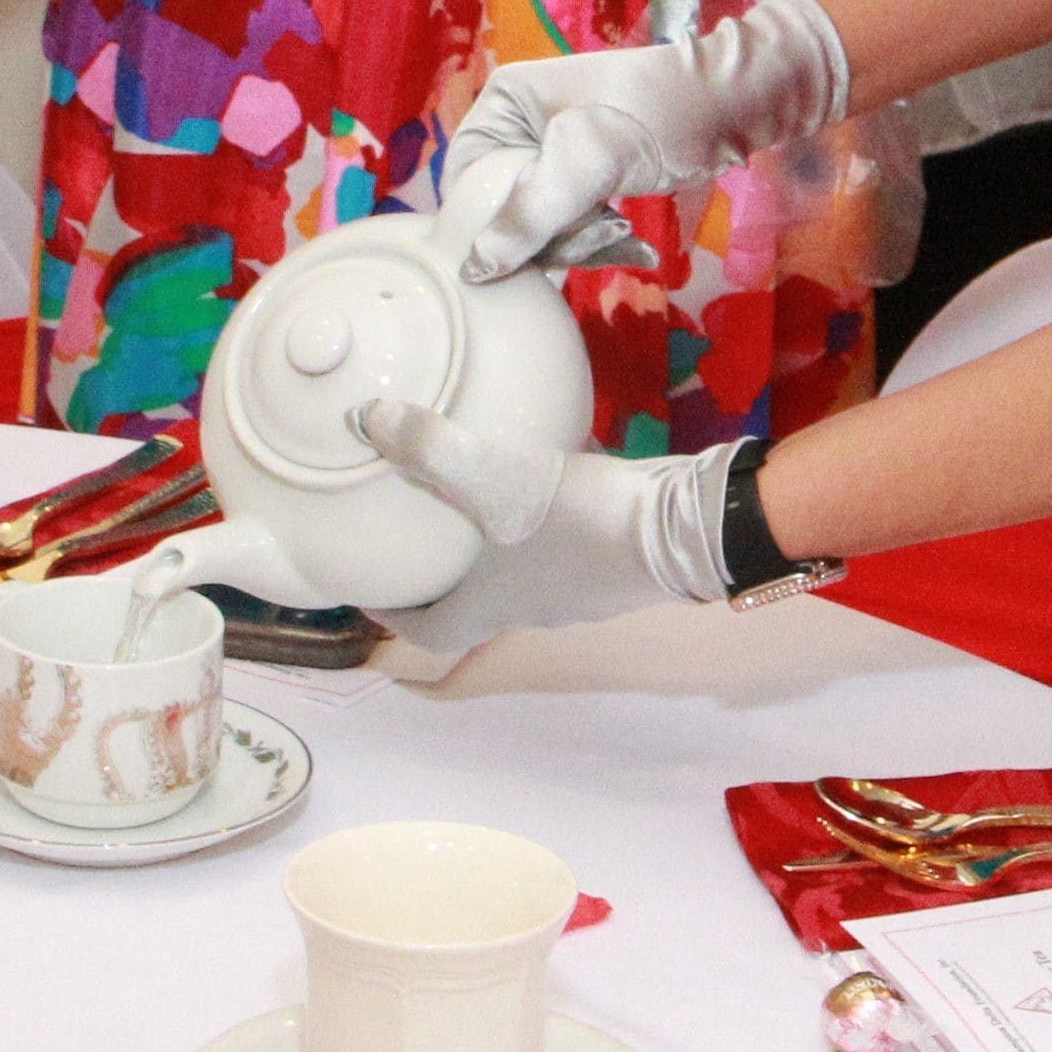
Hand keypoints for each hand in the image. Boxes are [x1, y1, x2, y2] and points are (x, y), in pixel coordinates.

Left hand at [348, 401, 736, 637]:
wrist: (684, 528)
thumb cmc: (578, 521)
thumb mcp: (496, 478)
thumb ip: (433, 449)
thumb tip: (367, 420)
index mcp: (491, 607)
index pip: (427, 631)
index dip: (392, 614)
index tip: (372, 586)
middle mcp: (530, 608)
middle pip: (470, 602)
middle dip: (440, 571)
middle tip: (416, 528)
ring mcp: (575, 589)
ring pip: (517, 569)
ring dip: (492, 540)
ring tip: (474, 492)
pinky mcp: (611, 560)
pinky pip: (561, 540)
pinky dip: (542, 511)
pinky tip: (543, 461)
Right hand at [444, 0, 853, 279]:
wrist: (738, 102)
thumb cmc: (661, 115)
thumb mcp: (590, 161)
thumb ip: (531, 212)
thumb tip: (475, 267)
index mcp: (503, 104)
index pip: (464, 181)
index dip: (489, 224)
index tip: (535, 247)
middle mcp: (521, 126)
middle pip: (502, 209)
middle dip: (550, 236)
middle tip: (601, 230)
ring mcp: (556, 153)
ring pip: (540, 225)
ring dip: (580, 242)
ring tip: (623, 233)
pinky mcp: (590, 177)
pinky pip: (572, 225)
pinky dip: (599, 241)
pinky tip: (635, 245)